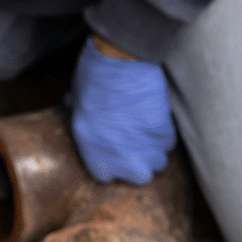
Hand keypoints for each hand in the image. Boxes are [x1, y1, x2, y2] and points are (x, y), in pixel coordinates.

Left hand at [69, 36, 175, 185]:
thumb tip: (71, 106)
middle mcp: (120, 158)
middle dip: (141, 163)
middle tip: (137, 146)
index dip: (112, 163)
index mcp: (93, 155)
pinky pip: (169, 144)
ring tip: (148, 133)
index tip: (115, 151)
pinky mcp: (164, 132)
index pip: (106, 177)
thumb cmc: (92, 80)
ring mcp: (144, 148)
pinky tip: (157, 121)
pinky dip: (165, 135)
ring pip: (159, 162)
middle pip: (140, 176)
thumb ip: (77, 115)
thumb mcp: (74, 103)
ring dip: (155, 150)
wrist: (121, 64)